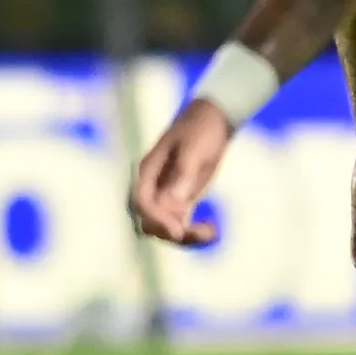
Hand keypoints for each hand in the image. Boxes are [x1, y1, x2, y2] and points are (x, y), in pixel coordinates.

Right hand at [127, 100, 233, 247]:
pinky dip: (194, 232)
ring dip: (186, 236)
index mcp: (148, 171)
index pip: (142, 203)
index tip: (179, 232)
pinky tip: (213, 229)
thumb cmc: (200, 129)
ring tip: (211, 232)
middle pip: (150, 222)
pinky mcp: (181, 199)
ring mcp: (165, 194)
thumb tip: (172, 205)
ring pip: (165, 227)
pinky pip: (180, 224)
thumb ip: (182, 176)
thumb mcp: (194, 150)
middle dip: (173, 232)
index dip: (157, 220)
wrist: (213, 118)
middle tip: (203, 232)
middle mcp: (153, 186)